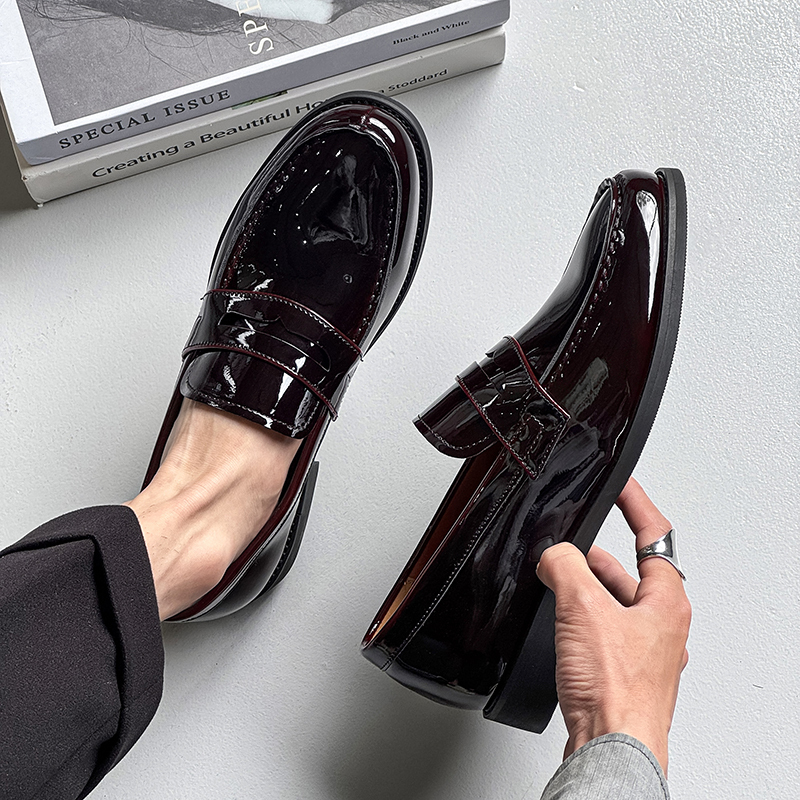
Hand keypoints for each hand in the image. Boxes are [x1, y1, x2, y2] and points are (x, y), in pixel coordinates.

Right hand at [536, 478, 690, 774]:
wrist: (611, 747)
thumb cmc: (616, 692)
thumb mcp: (583, 608)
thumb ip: (565, 566)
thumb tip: (553, 555)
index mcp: (666, 602)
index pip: (655, 535)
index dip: (636, 504)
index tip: (623, 485)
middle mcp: (661, 626)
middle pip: (632, 571)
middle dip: (597, 554)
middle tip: (572, 543)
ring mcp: (644, 652)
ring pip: (614, 603)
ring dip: (586, 589)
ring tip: (557, 581)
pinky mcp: (622, 673)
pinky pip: (601, 631)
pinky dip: (581, 620)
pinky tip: (559, 625)